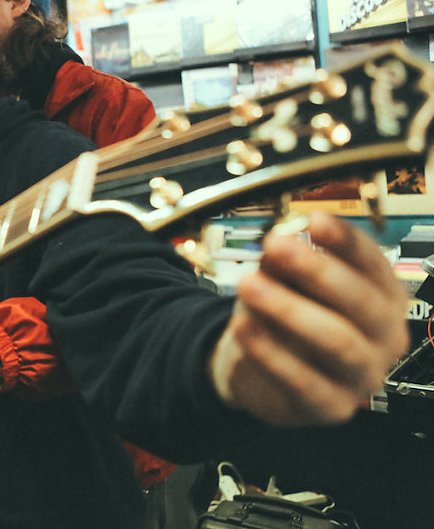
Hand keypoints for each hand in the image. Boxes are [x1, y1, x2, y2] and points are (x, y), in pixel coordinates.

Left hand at [211, 211, 410, 424]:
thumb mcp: (281, 280)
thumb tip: (281, 239)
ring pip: (338, 341)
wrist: (258, 368)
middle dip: (317, 271)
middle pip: (363, 302)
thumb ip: (284, 262)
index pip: (374, 264)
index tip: (314, 220)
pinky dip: (271, 354)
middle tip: (274, 245)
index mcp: (383, 297)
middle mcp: (384, 336)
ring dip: (289, 309)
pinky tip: (243, 328)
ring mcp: (363, 376)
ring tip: (247, 284)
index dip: (346, 242)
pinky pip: (306, 382)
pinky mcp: (332, 407)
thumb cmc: (281, 317)